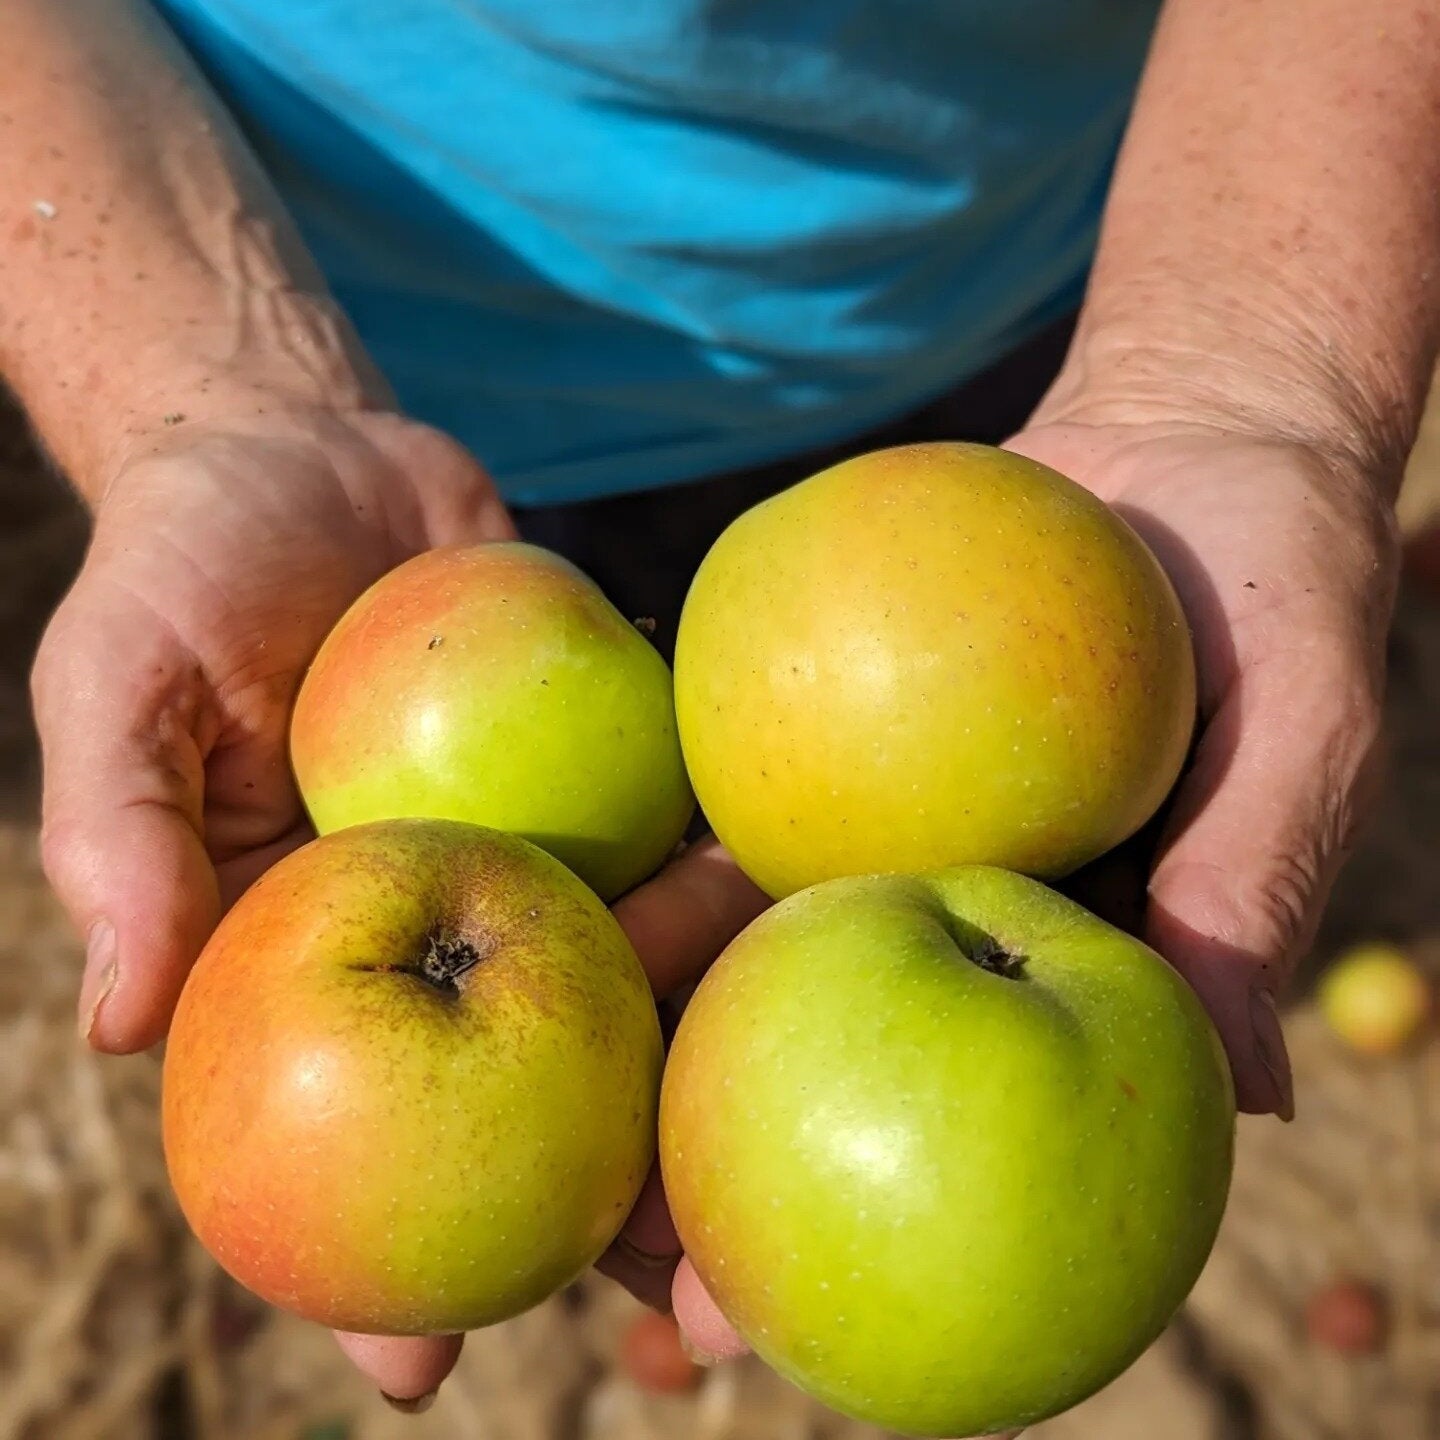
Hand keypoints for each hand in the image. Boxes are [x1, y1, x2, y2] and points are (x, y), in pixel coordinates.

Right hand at [33, 404, 773, 1403]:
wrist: (321, 450)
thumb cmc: (191, 571)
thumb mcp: (118, 686)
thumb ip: (122, 838)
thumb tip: (116, 1021)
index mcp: (321, 952)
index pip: (342, 1136)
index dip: (368, 1265)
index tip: (421, 1374)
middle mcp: (451, 928)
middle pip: (527, 1102)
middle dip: (596, 1217)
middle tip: (680, 1328)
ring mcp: (551, 856)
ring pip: (635, 998)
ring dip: (704, 1086)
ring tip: (770, 1181)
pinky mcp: (626, 772)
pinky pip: (691, 845)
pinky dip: (743, 904)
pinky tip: (810, 964)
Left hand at [669, 420, 1395, 1437]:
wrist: (1181, 438)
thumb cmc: (1275, 588)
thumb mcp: (1304, 723)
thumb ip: (1261, 888)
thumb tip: (1256, 1100)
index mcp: (1061, 961)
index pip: (973, 1124)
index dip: (882, 1224)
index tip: (780, 1314)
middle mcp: (952, 913)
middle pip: (831, 1053)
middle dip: (729, 1162)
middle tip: (630, 1270)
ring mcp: (873, 820)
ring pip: (753, 937)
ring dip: (656, 1017)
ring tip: (559, 1114)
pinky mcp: (818, 724)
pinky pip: (735, 782)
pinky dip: (666, 839)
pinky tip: (578, 894)